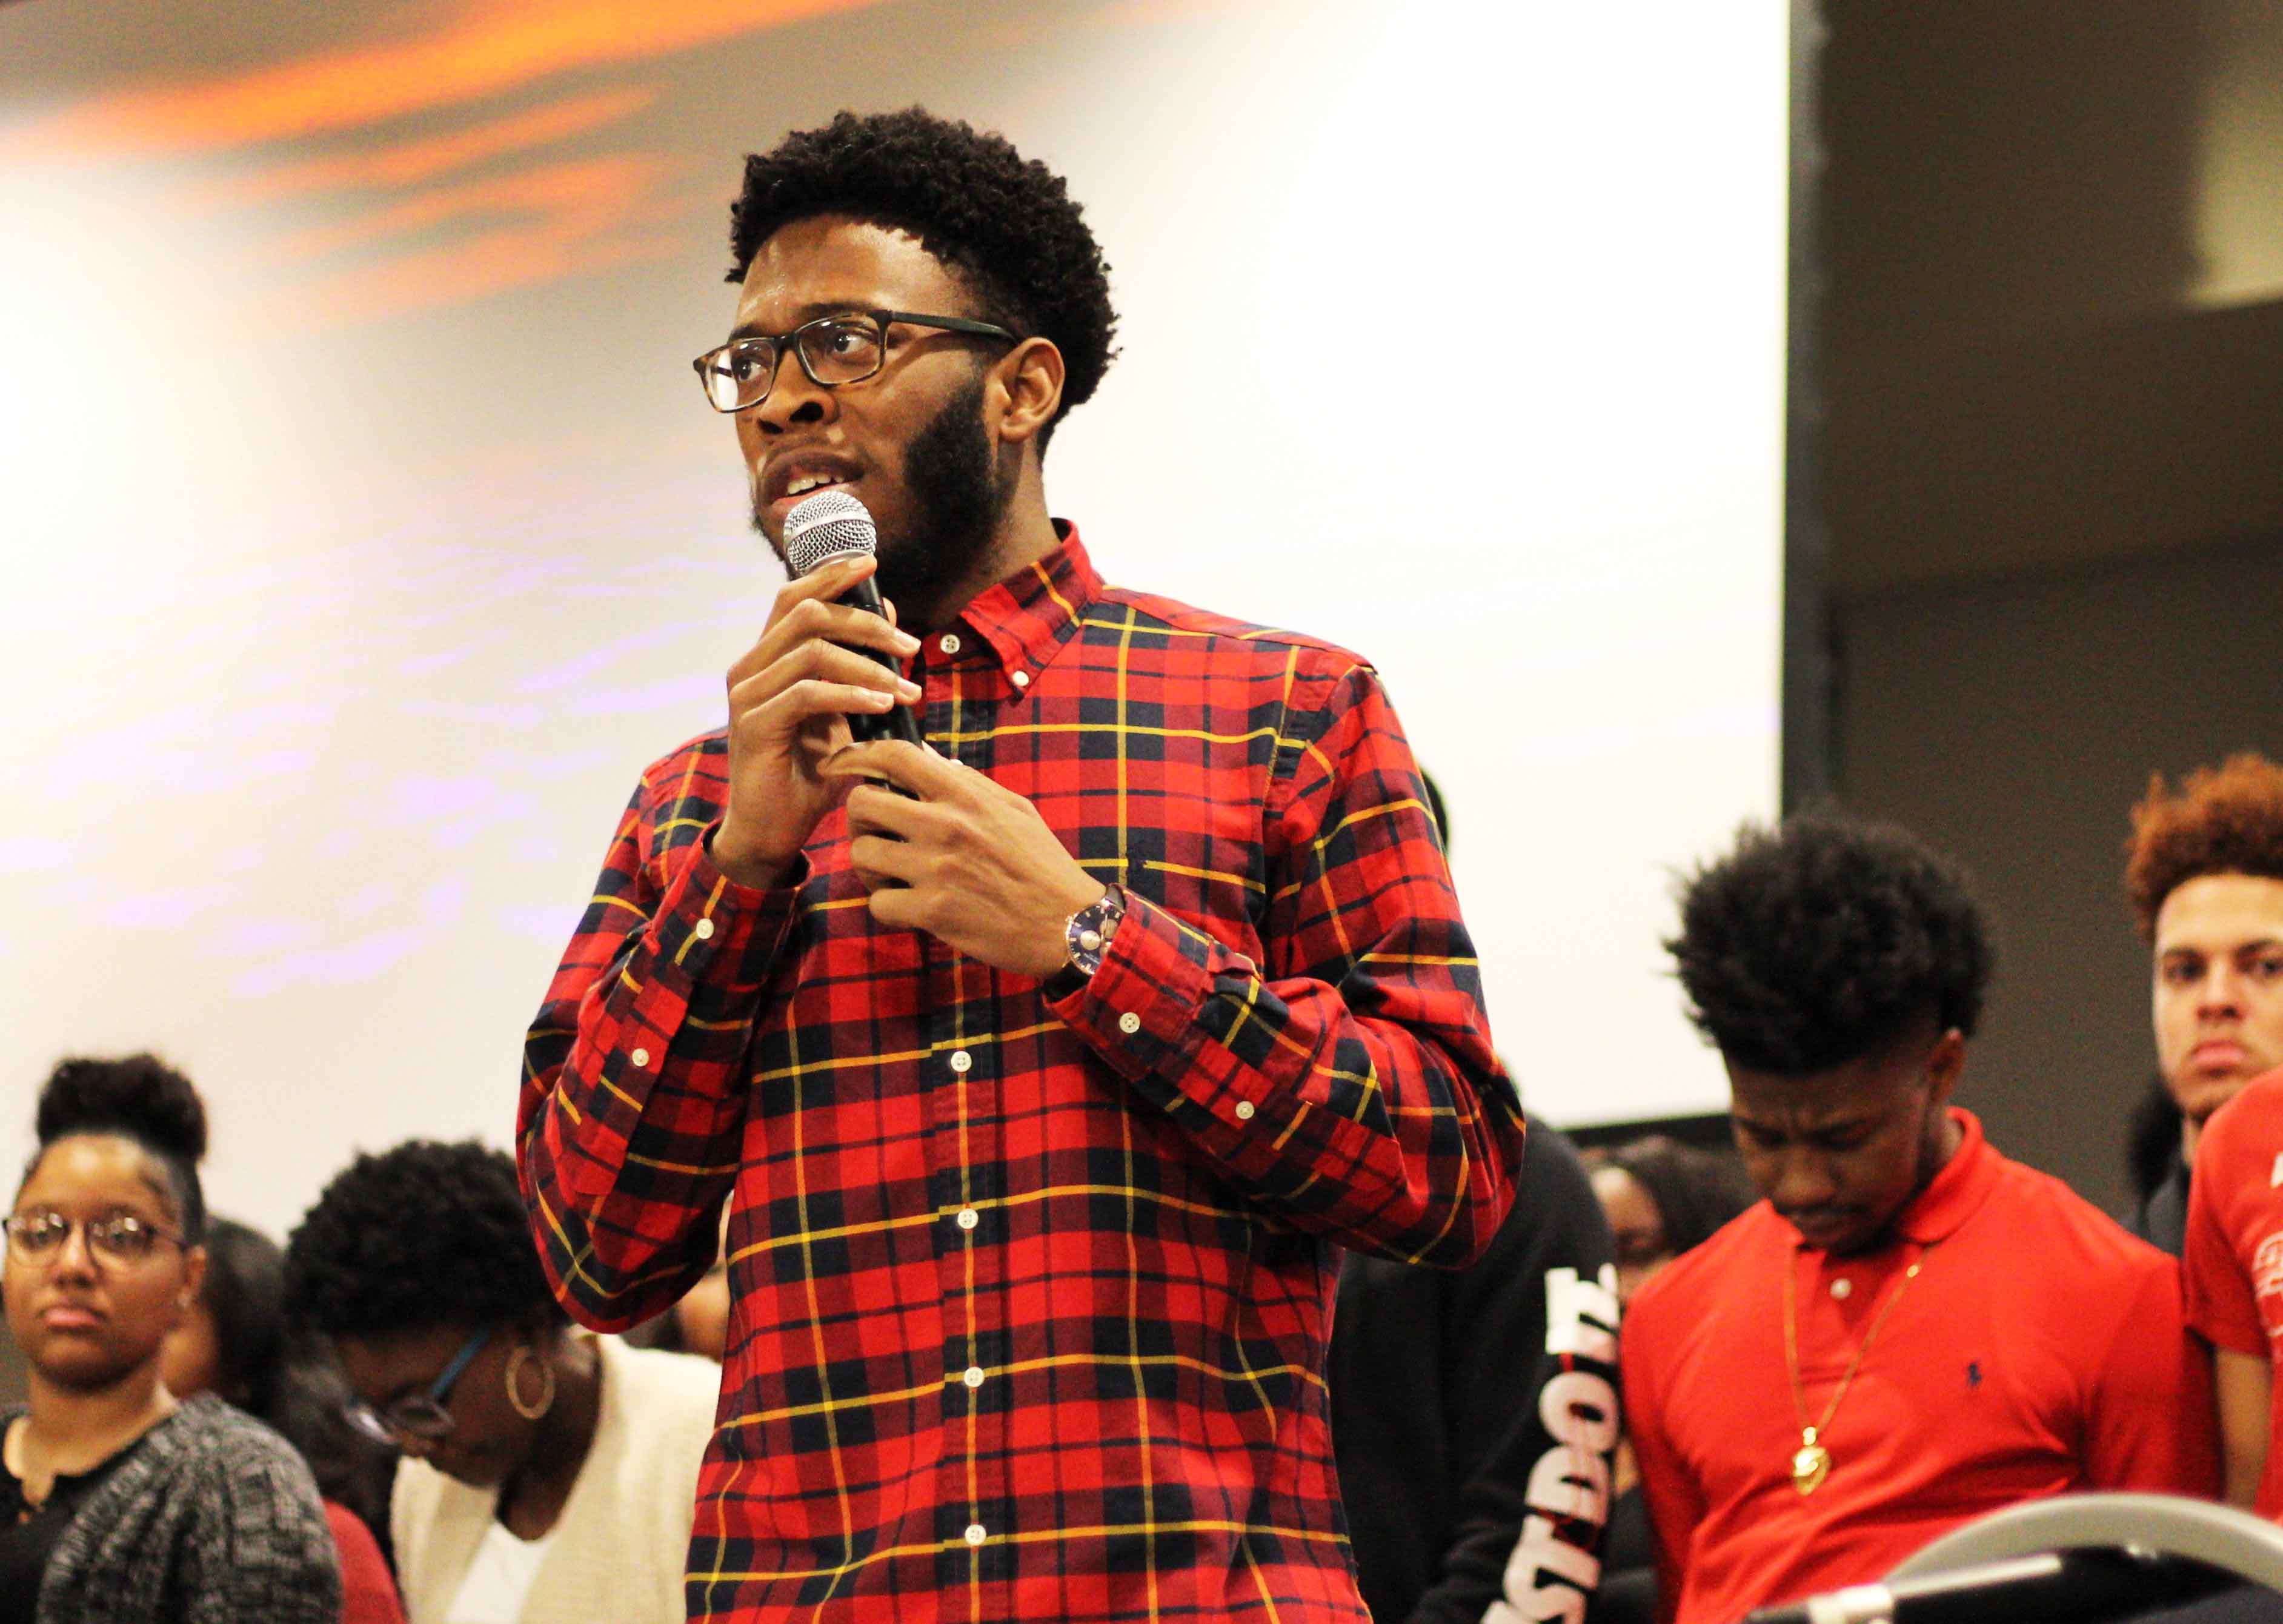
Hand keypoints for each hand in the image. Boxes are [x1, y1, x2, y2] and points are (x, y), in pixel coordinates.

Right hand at [712, 557, 922, 888]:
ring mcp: (746, 694)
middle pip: (807, 613)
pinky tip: (883, 707)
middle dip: (865, 622)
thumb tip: (891, 621)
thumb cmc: (808, 772)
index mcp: (767, 658)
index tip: (871, 564)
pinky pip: (806, 694)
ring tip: (907, 688)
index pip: (794, 597)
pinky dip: (850, 695)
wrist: (773, 830)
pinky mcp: (753, 725)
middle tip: (911, 645)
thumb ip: (859, 669)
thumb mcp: (844, 713)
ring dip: (868, 665)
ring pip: (811, 650)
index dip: (830, 574)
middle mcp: (750, 667)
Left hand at [822, 740, 1105, 976]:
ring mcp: (935, 869)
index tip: (848, 766)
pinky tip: (909, 907)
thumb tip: (930, 760)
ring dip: (870, 865)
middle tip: (876, 833)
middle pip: (861, 803)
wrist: (1068, 923)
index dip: (860, 755)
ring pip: (861, 853)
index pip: (894, 755)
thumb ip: (970, 783)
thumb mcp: (1014, 809)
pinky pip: (878, 902)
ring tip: (891, 874)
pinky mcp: (932, 911)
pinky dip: (888, 906)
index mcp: (964, 795)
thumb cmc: (1043, 864)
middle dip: (859, 818)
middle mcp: (944, 825)